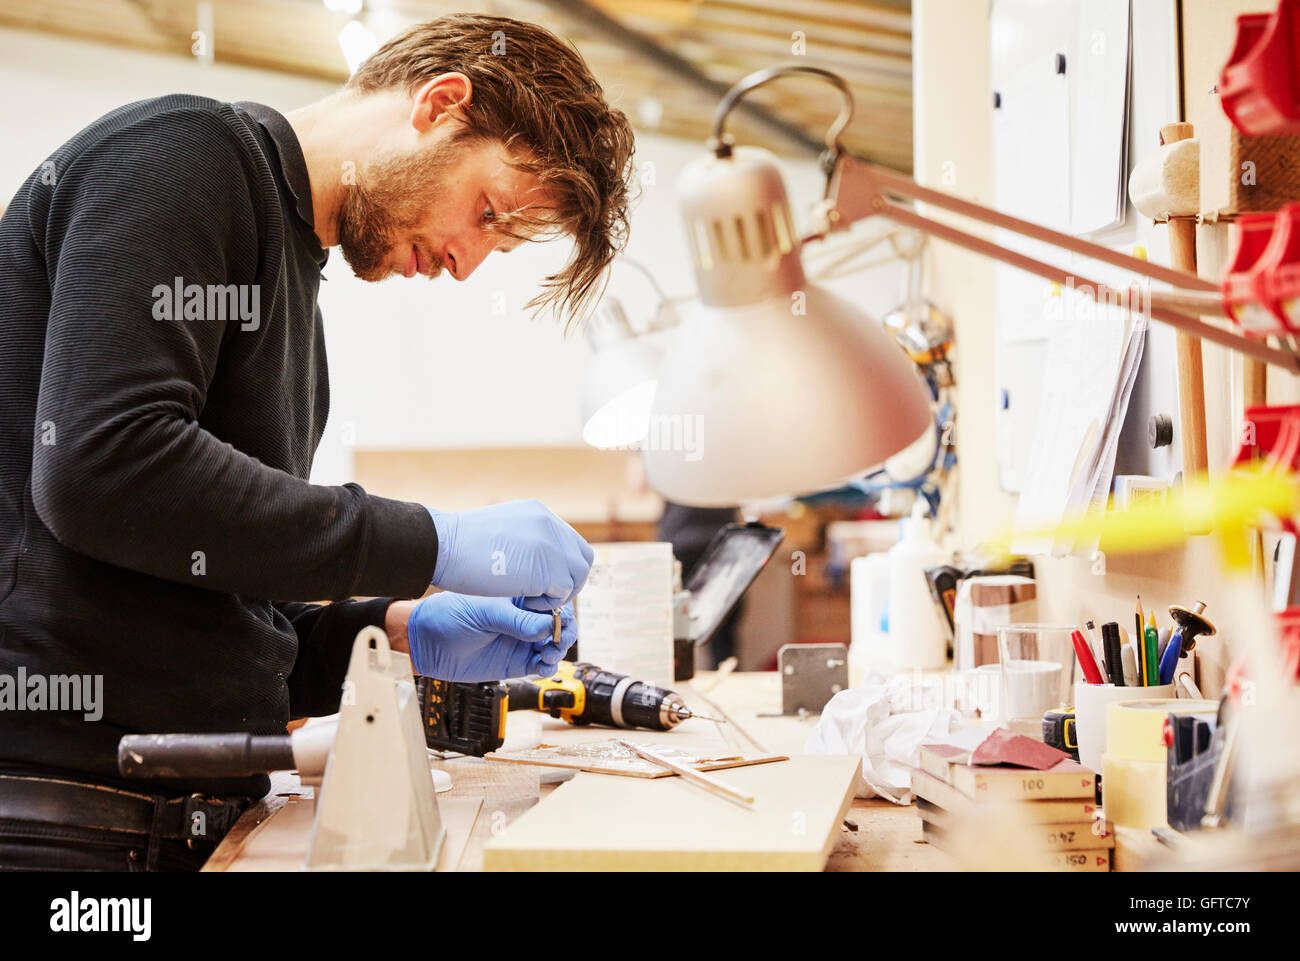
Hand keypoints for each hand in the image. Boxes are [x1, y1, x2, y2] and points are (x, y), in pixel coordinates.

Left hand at [406, 592, 576, 681]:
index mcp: (520, 597)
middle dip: (566, 632)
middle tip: (560, 639)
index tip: (560, 618)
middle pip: (559, 624)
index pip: (552, 601)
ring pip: (553, 645)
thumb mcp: (485, 612)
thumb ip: (517, 621)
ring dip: (559, 650)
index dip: (561, 610)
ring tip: (548, 653)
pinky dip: (548, 666)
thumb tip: (549, 626)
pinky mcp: (515, 662)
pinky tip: (543, 664)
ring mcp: (521, 640)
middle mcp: (524, 618)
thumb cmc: (450, 615)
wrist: (426, 641)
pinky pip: (541, 665)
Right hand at [428, 500, 593, 611]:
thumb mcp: (500, 529)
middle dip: (569, 581)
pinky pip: (562, 593)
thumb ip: (524, 538)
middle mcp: (550, 525)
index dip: (564, 566)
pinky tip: (523, 604)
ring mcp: (550, 546)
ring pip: (575, 578)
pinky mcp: (546, 570)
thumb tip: (533, 556)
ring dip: (557, 594)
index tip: (546, 582)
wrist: (439, 545)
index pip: (571, 543)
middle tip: (545, 597)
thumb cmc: (457, 544)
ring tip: (529, 601)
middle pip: (582, 559)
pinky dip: (547, 604)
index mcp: (539, 513)